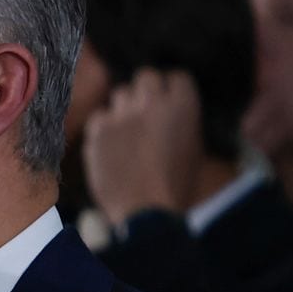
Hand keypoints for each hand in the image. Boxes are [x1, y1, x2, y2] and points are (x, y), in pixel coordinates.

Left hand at [82, 68, 204, 228]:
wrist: (146, 214)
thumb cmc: (176, 189)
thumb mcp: (194, 153)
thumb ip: (183, 125)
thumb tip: (173, 114)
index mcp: (183, 107)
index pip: (177, 78)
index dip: (172, 92)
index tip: (169, 104)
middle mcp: (152, 102)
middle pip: (146, 77)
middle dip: (147, 92)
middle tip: (147, 114)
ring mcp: (122, 114)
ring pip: (121, 94)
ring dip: (125, 109)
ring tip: (128, 134)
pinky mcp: (98, 129)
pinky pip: (100, 118)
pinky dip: (104, 130)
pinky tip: (111, 148)